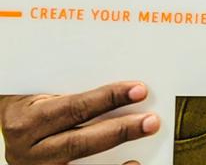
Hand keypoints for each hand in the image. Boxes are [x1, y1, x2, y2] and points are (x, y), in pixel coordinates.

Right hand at [0, 82, 158, 163]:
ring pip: (79, 164)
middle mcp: (28, 151)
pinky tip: (130, 164)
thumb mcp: (44, 95)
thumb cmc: (31, 107)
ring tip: (143, 140)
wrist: (6, 129)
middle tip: (151, 121)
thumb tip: (123, 89)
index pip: (74, 108)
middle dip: (119, 130)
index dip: (108, 98)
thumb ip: (75, 95)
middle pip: (79, 142)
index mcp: (27, 121)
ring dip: (117, 156)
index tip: (139, 90)